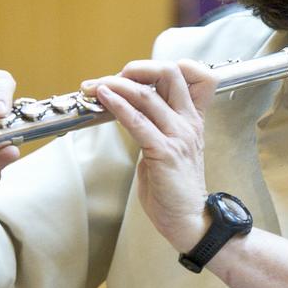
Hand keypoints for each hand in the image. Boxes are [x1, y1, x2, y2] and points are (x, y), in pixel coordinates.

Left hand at [83, 59, 216, 251]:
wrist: (190, 220)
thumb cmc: (175, 190)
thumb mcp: (170, 150)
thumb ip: (156, 130)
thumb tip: (131, 116)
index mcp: (193, 120)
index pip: (193, 75)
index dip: (164, 67)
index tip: (137, 74)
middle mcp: (188, 122)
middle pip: (169, 73)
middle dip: (137, 68)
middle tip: (113, 77)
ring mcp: (178, 135)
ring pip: (146, 95)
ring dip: (114, 85)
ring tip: (94, 85)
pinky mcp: (164, 152)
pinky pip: (137, 121)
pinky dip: (116, 105)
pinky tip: (103, 98)